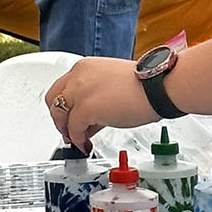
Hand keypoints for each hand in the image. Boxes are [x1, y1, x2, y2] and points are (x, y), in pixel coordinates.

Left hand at [45, 58, 159, 150]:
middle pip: (53, 100)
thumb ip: (95, 99)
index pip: (62, 87)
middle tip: (68, 132)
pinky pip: (73, 129)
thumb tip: (87, 121)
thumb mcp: (112, 86)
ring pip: (59, 115)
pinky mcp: (86, 108)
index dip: (64, 106)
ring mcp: (80, 91)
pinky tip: (86, 144)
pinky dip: (77, 139)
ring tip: (77, 140)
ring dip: (66, 131)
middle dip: (59, 118)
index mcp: (85, 67)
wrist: (158, 88)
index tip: (69, 118)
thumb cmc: (145, 86)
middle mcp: (78, 76)